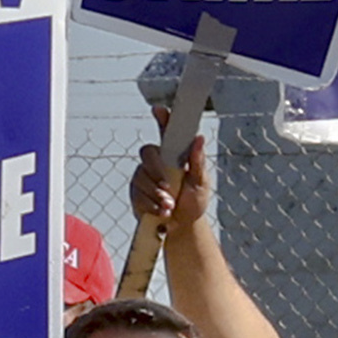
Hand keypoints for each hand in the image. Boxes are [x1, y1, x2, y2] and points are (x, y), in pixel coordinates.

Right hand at [132, 124, 210, 253]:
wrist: (182, 227)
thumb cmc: (193, 202)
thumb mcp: (201, 183)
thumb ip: (198, 162)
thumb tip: (199, 138)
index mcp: (174, 155)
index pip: (166, 132)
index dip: (162, 118)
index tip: (159, 110)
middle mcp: (156, 161)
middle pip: (147, 153)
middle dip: (157, 171)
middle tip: (168, 189)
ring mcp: (144, 176)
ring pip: (141, 176)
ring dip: (156, 194)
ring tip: (169, 206)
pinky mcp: (136, 192)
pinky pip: (137, 194)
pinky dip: (150, 204)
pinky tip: (160, 212)